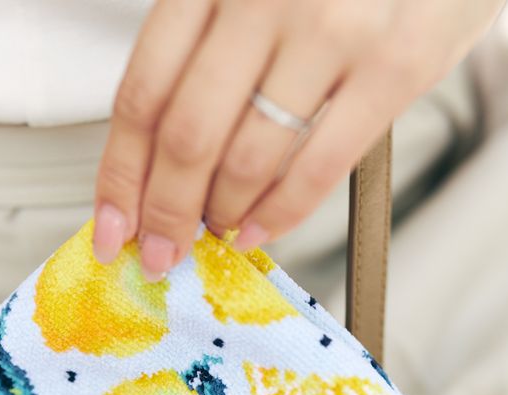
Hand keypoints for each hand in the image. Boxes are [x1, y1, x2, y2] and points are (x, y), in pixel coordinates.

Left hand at [93, 0, 503, 278]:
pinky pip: (318, 167)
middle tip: (162, 250)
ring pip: (248, 158)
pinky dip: (279, 214)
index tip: (113, 224)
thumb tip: (163, 153)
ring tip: (216, 229)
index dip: (122, 174)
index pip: (144, 92)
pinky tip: (257, 229)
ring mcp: (332, 30)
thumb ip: (207, 43)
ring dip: (220, 213)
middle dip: (166, 212)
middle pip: (188, 136)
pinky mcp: (394, 67)